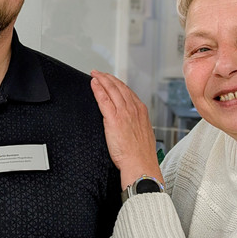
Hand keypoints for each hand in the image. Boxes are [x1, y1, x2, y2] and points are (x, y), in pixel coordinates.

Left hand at [91, 70, 162, 188]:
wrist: (140, 164)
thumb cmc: (141, 155)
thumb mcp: (143, 135)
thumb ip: (135, 125)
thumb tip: (129, 124)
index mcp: (141, 112)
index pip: (128, 92)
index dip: (118, 84)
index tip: (111, 80)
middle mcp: (134, 109)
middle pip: (119, 87)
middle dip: (108, 78)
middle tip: (99, 73)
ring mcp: (124, 113)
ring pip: (111, 90)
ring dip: (102, 79)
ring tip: (94, 74)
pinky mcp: (113, 119)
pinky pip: (104, 99)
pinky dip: (98, 89)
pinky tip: (93, 83)